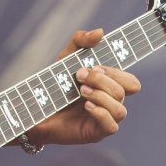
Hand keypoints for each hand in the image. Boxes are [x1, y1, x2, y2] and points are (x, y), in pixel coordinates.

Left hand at [30, 29, 141, 145]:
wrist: (35, 108)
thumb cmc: (54, 84)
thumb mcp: (66, 57)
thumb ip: (81, 40)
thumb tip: (100, 32)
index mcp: (108, 87)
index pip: (131, 82)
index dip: (117, 72)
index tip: (95, 66)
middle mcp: (110, 103)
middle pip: (124, 91)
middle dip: (102, 80)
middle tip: (79, 76)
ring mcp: (104, 119)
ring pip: (121, 109)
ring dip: (101, 96)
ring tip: (81, 91)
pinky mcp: (96, 133)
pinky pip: (112, 126)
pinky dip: (101, 113)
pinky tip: (86, 106)